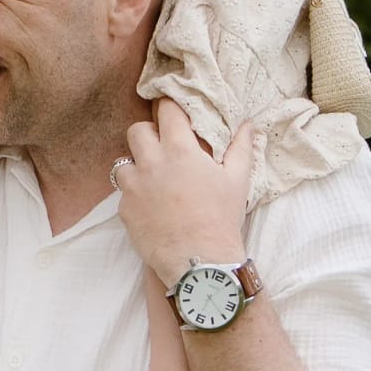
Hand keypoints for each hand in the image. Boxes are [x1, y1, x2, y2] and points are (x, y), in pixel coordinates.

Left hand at [112, 99, 256, 295]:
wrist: (199, 262)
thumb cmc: (221, 219)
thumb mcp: (237, 180)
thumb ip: (240, 147)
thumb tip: (248, 125)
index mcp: (179, 149)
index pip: (166, 110)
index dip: (170, 109)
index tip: (175, 115)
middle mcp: (151, 162)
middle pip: (137, 130)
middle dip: (148, 135)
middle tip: (162, 148)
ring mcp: (134, 187)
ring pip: (123, 161)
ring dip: (136, 165)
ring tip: (153, 179)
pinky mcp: (124, 210)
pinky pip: (123, 193)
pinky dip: (134, 196)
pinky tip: (152, 207)